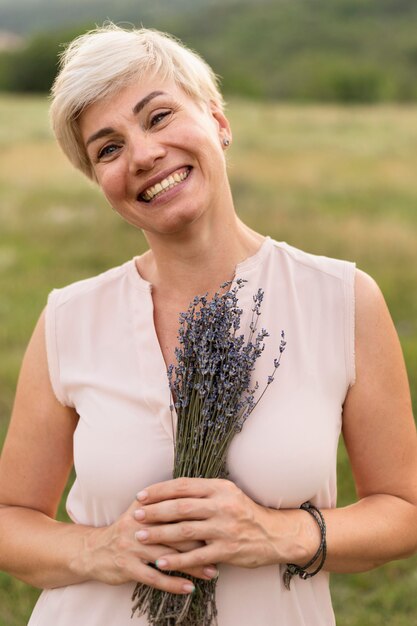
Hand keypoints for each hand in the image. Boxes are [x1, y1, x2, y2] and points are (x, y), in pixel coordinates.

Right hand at [79, 497, 217, 593]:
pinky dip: (173, 584)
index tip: (220, 526)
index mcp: (147, 507)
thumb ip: (165, 505)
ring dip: (193, 566)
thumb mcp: (143, 512)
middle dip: (202, 543)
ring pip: (168, 556)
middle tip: (223, 551)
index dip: (200, 518)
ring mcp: (132, 546)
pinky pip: (154, 577)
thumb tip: (198, 500)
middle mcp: (140, 524)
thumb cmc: (128, 530)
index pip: (178, 510)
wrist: (94, 550)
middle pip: (177, 532)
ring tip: (213, 572)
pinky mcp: (127, 566)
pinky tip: (189, 589)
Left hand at [133, 477, 278, 572]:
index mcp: (220, 487)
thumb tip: (172, 491)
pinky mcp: (227, 550)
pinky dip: (176, 559)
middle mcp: (222, 505)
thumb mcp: (228, 493)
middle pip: (180, 506)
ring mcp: (225, 528)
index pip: (183, 485)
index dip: (159, 490)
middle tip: (136, 515)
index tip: (141, 496)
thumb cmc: (245, 512)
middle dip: (154, 511)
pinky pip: (196, 555)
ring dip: (159, 534)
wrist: (275, 534)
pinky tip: (161, 562)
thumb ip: (204, 491)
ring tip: (141, 537)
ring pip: (185, 530)